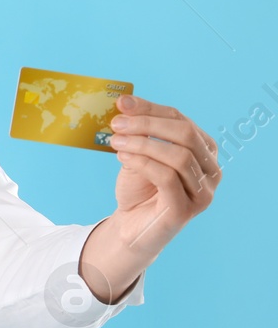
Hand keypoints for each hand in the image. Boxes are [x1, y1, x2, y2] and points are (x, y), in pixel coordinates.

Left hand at [77, 93, 220, 302]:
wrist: (131, 226)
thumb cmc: (139, 188)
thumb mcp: (138, 153)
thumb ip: (138, 131)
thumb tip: (125, 102)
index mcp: (204, 151)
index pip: (181, 120)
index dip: (151, 109)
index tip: (122, 103)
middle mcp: (211, 170)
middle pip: (185, 134)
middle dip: (148, 124)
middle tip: (117, 123)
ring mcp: (203, 192)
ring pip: (179, 156)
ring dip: (143, 144)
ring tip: (116, 142)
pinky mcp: (186, 209)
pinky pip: (167, 177)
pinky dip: (143, 163)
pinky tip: (123, 158)